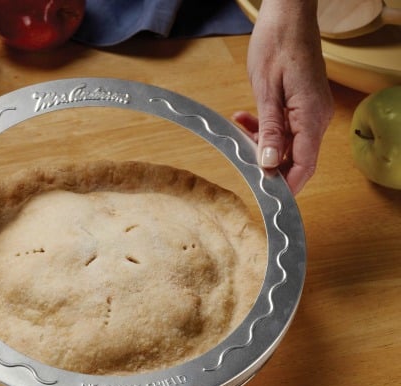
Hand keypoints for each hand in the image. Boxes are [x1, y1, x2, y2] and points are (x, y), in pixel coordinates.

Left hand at [236, 0, 332, 194]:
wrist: (287, 15)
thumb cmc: (278, 45)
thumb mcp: (267, 90)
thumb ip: (269, 130)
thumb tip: (270, 163)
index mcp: (311, 117)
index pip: (304, 165)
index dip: (286, 186)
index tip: (266, 197)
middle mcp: (316, 117)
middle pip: (296, 159)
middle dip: (269, 165)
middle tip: (243, 161)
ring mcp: (310, 111)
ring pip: (287, 144)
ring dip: (262, 145)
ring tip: (239, 132)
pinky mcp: (301, 104)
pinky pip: (284, 128)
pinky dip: (264, 129)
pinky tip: (244, 120)